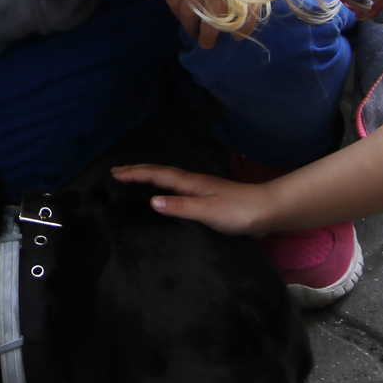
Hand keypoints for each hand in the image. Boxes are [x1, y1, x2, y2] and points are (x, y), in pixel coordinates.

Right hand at [112, 164, 277, 234]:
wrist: (267, 211)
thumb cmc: (238, 212)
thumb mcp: (207, 212)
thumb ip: (180, 206)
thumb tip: (152, 201)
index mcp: (190, 183)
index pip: (157, 176)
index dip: (136, 174)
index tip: (115, 173)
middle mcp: (193, 182)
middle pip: (160, 172)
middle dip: (138, 171)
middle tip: (116, 171)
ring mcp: (201, 188)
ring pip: (168, 178)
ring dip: (149, 176)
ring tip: (134, 178)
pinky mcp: (207, 196)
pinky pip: (176, 187)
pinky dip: (162, 185)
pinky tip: (164, 193)